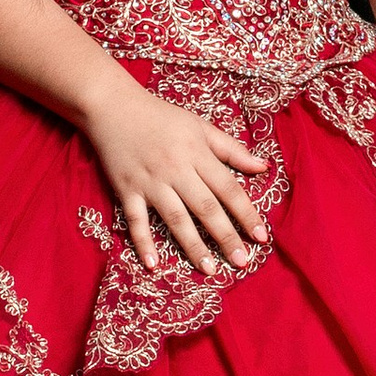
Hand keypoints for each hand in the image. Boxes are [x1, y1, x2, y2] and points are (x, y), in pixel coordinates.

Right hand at [84, 78, 270, 275]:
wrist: (113, 106)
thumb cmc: (161, 116)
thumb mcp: (199, 126)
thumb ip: (231, 149)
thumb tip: (263, 167)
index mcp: (197, 153)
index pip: (228, 188)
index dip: (246, 213)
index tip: (261, 237)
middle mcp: (176, 170)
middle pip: (205, 208)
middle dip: (226, 236)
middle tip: (242, 262)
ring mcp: (150, 182)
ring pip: (175, 218)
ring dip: (193, 246)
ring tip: (210, 269)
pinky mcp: (126, 190)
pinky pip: (136, 220)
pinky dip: (143, 242)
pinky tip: (154, 265)